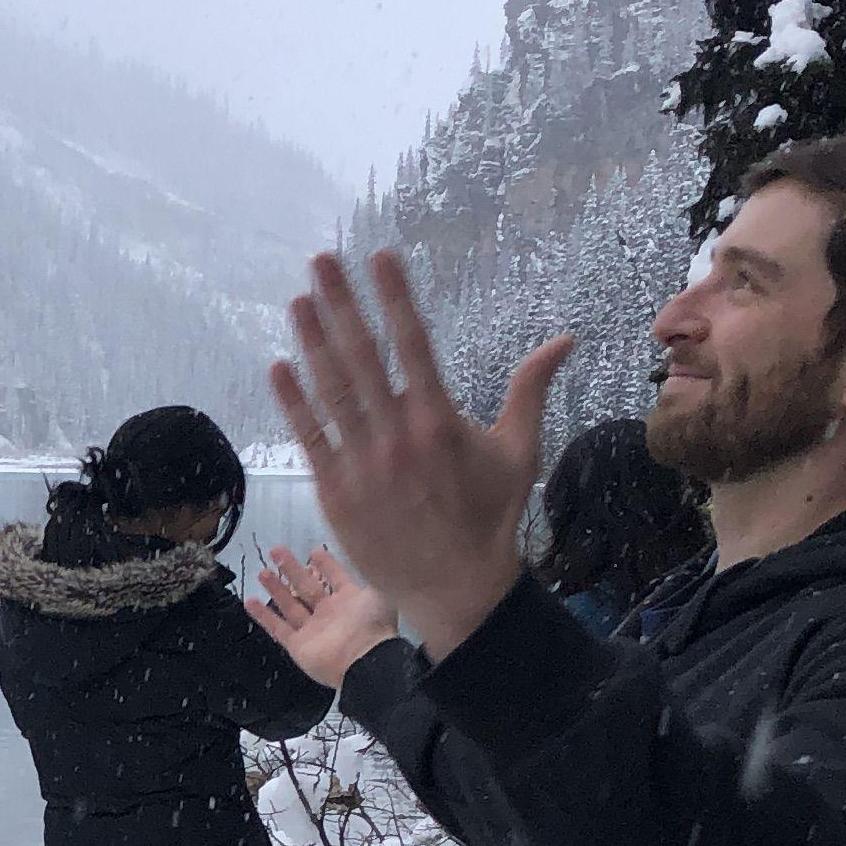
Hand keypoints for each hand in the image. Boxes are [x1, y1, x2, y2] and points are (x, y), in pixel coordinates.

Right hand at [245, 542, 397, 687]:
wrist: (365, 660)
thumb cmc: (374, 625)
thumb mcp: (378, 591)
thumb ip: (369, 573)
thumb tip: (365, 555)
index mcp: (351, 601)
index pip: (335, 577)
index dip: (326, 564)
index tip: (314, 551)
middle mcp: (330, 614)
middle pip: (307, 587)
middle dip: (292, 569)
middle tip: (277, 551)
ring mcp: (313, 630)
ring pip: (290, 606)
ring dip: (276, 588)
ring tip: (263, 571)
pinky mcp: (298, 646)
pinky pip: (278, 629)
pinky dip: (264, 616)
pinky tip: (250, 601)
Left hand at [268, 250, 572, 664]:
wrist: (457, 588)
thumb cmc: (490, 517)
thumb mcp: (519, 450)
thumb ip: (530, 389)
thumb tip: (565, 338)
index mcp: (440, 420)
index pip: (413, 343)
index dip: (394, 297)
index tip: (379, 257)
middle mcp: (397, 436)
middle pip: (363, 356)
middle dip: (342, 304)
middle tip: (322, 261)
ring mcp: (363, 464)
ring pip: (331, 391)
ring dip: (312, 342)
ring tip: (299, 300)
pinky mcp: (337, 492)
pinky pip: (310, 438)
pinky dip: (294, 402)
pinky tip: (280, 366)